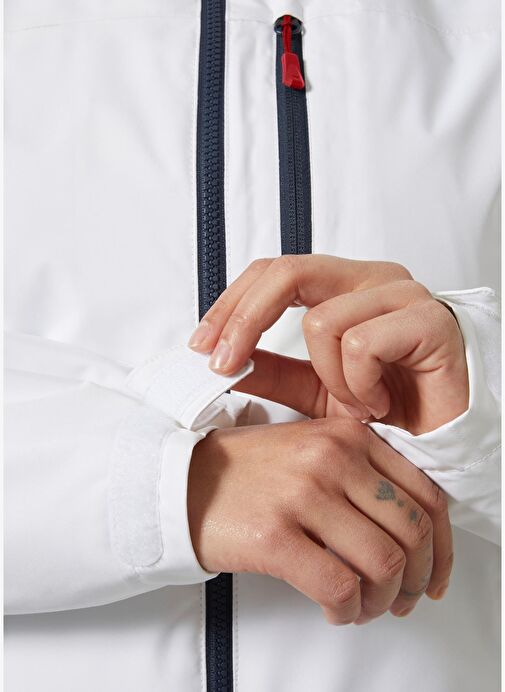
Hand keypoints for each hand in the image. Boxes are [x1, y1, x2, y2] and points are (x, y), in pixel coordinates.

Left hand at [188, 255, 468, 433]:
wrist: (445, 438)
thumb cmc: (390, 407)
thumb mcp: (313, 390)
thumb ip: (271, 369)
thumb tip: (219, 358)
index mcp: (344, 286)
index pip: (274, 272)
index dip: (231, 304)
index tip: (201, 344)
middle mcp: (371, 279)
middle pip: (287, 273)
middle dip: (243, 320)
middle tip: (222, 364)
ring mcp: (403, 294)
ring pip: (322, 320)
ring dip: (327, 379)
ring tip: (355, 403)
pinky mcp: (428, 319)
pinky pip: (361, 344)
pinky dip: (358, 386)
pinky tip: (379, 403)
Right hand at [188, 418, 452, 624]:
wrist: (183, 480)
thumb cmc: (249, 471)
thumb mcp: (311, 450)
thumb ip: (362, 473)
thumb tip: (409, 532)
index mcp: (348, 435)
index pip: (426, 493)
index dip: (440, 545)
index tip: (433, 572)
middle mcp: (332, 458)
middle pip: (411, 532)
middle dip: (416, 579)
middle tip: (402, 598)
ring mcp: (303, 494)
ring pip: (382, 563)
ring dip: (381, 600)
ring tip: (363, 607)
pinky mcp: (275, 535)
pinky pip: (339, 587)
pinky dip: (348, 611)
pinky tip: (335, 610)